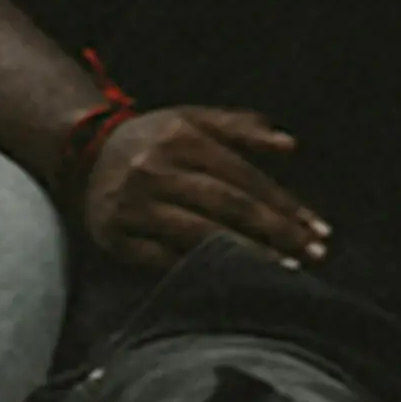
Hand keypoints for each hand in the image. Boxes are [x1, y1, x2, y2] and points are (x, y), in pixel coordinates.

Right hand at [67, 98, 330, 270]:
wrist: (83, 154)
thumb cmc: (152, 140)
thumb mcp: (191, 120)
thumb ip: (240, 128)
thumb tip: (290, 146)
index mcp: (179, 138)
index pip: (244, 176)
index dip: (284, 205)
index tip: (317, 229)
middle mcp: (155, 170)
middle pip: (228, 206)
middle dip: (276, 233)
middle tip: (313, 256)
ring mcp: (133, 206)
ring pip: (200, 236)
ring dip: (247, 256)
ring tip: (284, 271)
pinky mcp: (115, 237)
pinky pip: (164, 260)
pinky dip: (200, 271)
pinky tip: (231, 281)